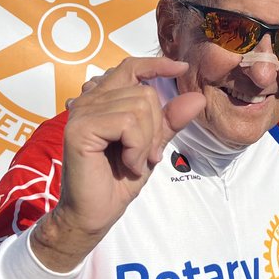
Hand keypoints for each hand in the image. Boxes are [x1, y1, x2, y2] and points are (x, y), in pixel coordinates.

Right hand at [32, 56, 204, 271]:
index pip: (131, 66)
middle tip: (146, 155)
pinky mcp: (80, 127)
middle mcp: (88, 99)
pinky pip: (128, 123)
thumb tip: (197, 97)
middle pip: (144, 91)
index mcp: (102, 99)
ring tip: (134, 161)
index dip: (156, 64)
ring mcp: (81, 111)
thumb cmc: (117, 180)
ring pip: (139, 107)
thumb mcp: (150, 145)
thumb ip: (169, 120)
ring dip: (146, 142)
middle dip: (156, 127)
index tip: (181, 68)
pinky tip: (128, 163)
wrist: (94, 213)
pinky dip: (136, 147)